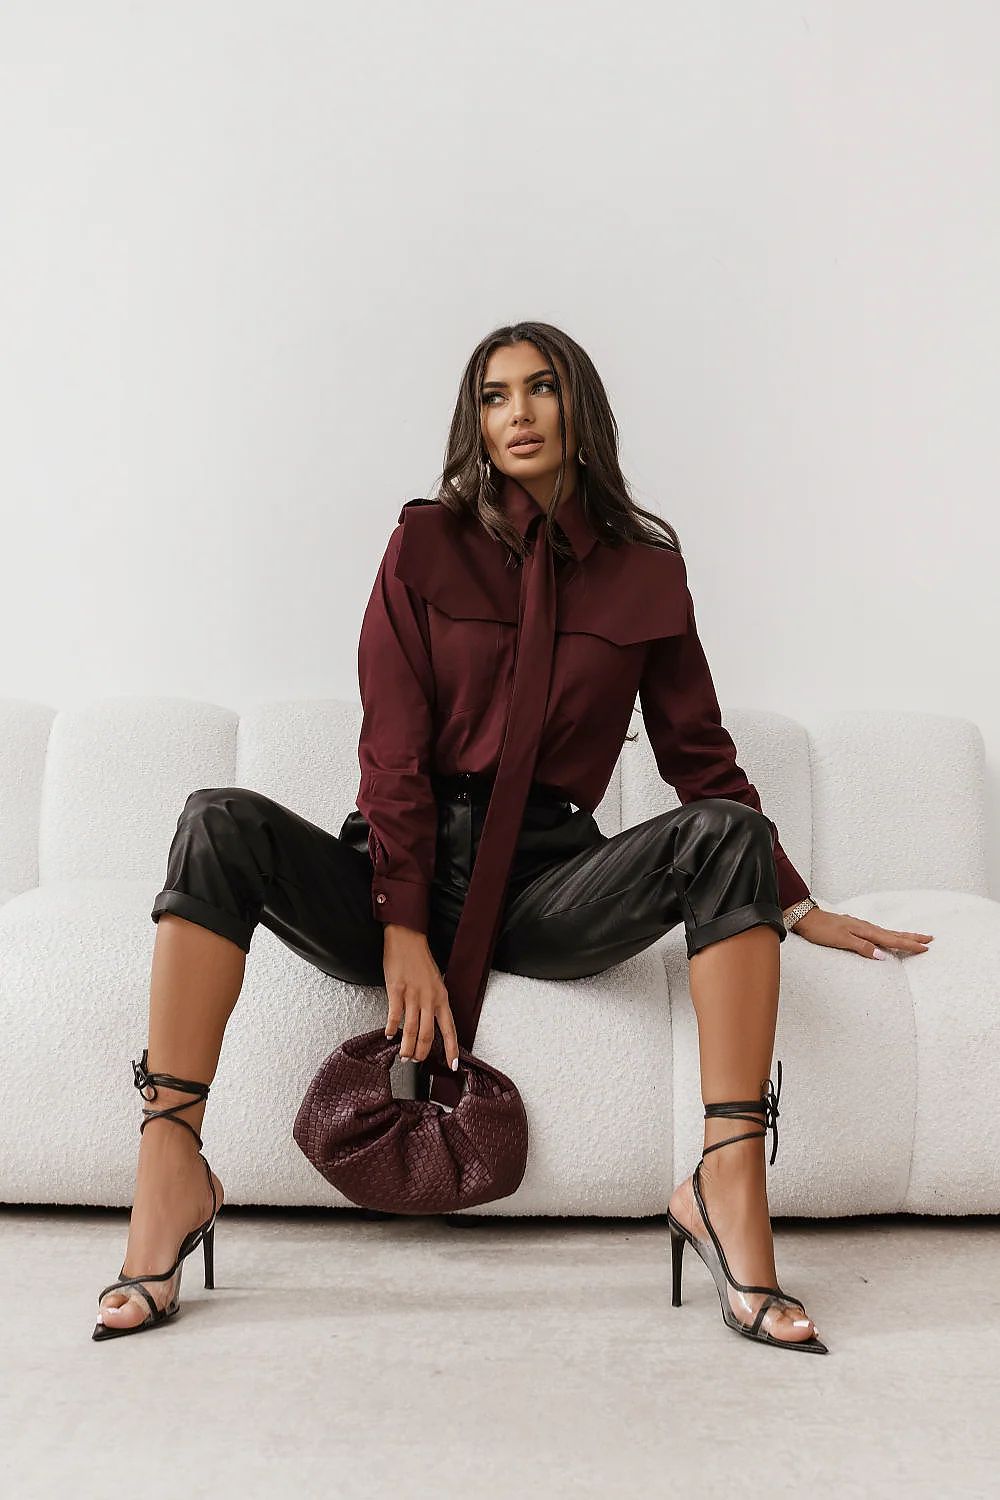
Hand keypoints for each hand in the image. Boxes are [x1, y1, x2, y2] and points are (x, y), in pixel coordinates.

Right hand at [382, 927, 459, 1067]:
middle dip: (423, 1052)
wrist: (407, 939)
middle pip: (428, 1034)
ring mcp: (413, 995)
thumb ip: (434, 1002)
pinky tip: (389, 1035)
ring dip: (407, 1046)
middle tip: (416, 1061)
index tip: (453, 1065)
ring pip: (412, 1030)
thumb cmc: (420, 960)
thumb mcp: (435, 983)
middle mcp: (429, 999)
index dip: (452, 1049)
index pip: (450, 1029)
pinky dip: (392, 1028)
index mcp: (441, 998)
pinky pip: (395, 1015)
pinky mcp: (396, 990)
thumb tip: (431, 1022)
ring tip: (404, 1056)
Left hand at [789, 905, 933, 958]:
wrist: (806, 917)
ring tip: (914, 937)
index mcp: (866, 931)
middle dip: (912, 937)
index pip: (892, 940)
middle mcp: (866, 928)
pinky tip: (887, 937)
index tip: (925, 947)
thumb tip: (882, 956)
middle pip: (893, 934)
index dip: (909, 945)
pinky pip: (877, 933)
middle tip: (930, 939)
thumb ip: (862, 947)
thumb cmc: (821, 929)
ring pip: (886, 933)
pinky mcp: (854, 928)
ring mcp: (860, 927)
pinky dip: (888, 935)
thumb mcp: (841, 940)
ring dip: (902, 936)